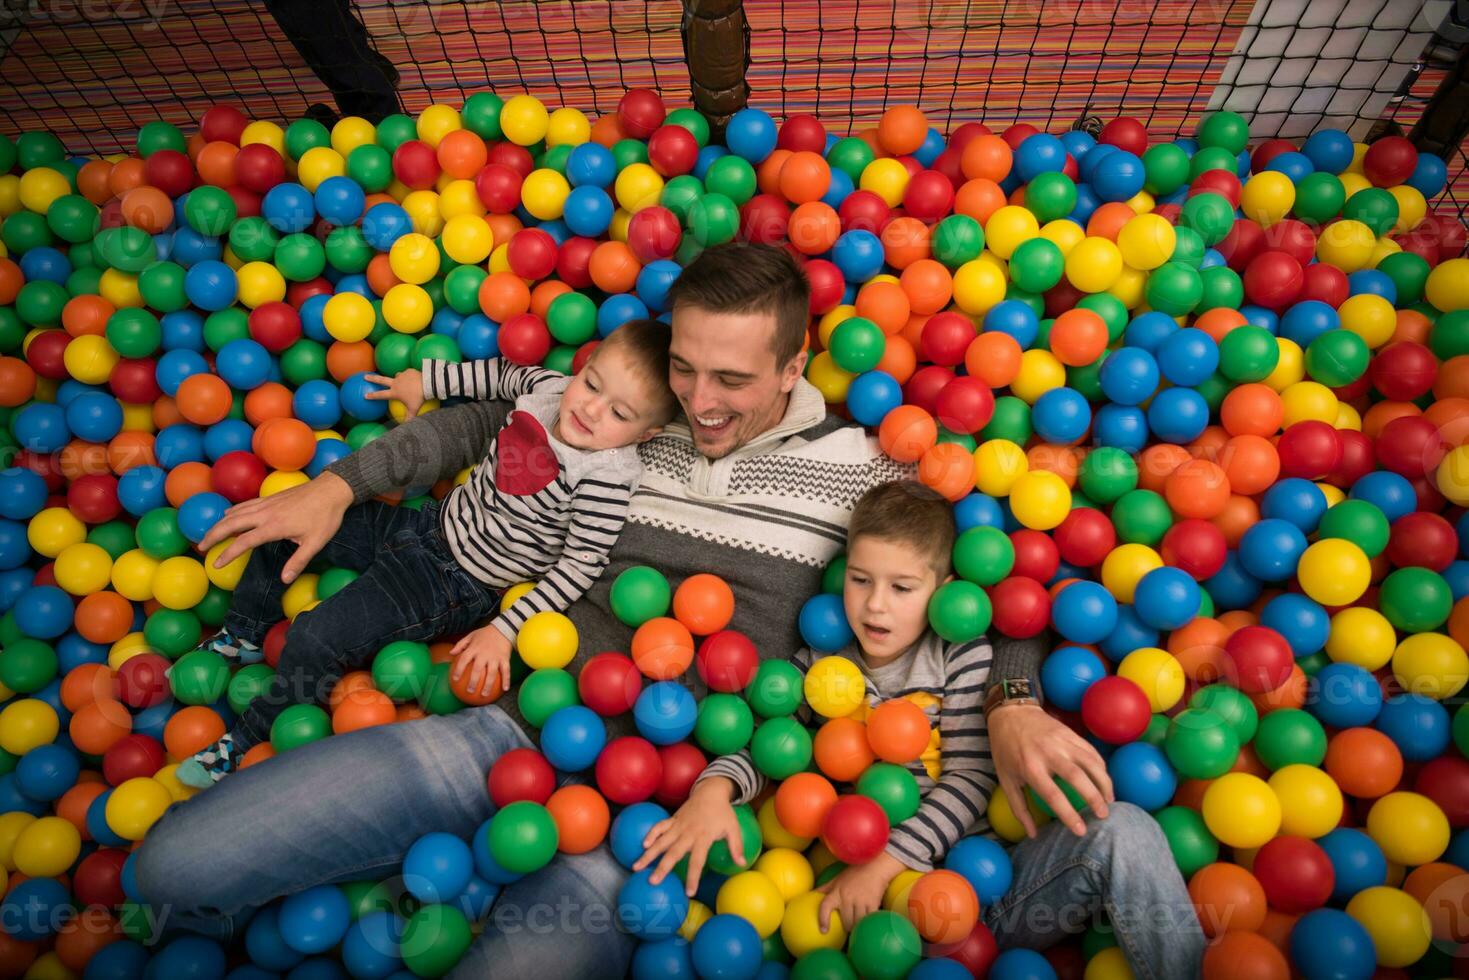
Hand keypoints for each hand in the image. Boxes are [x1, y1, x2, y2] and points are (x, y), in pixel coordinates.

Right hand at [197, 472, 353, 584]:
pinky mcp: (270, 498)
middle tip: (201, 547)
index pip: (244, 542)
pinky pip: (245, 504)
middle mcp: (266, 513)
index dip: (228, 554)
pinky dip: (232, 511)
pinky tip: (227, 515)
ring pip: (236, 512)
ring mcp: (267, 503)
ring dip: (219, 523)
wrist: (332, 489)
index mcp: (274, 526)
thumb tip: (285, 580)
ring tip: (208, 534)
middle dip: (213, 535)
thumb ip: (298, 561)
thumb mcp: (315, 543)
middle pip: (231, 524)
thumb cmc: (326, 517)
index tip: (216, 564)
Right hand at [363, 369, 424, 419]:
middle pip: (381, 380)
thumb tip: (406, 426)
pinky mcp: (408, 371)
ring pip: (396, 376)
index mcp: (395, 392)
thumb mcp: (414, 409)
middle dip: (372, 378)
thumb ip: (409, 417)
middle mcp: (395, 383)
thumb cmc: (419, 398)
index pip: (381, 395)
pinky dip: (409, 376)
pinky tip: (414, 378)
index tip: (365, 395)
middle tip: (365, 377)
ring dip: (397, 378)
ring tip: (403, 381)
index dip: (373, 396)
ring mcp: (401, 375)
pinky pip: (407, 373)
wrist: (427, 384)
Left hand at [450, 626, 512, 696]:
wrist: (502, 628)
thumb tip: (450, 653)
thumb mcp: (471, 635)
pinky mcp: (505, 658)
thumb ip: (460, 644)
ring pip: (492, 673)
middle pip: (478, 670)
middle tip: (469, 691)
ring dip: (488, 685)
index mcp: (474, 648)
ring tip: (485, 695)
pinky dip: (506, 680)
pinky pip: (506, 671)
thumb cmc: (484, 633)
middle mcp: (484, 654)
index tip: (454, 679)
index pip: (464, 660)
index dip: (458, 670)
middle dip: (473, 682)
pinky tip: (505, 689)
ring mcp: (495, 657)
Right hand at [634, 777, 742, 895]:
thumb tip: (742, 863)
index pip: (697, 860)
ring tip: (636, 866)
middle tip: (652, 881)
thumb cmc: (723, 812)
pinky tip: (642, 845)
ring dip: (648, 854)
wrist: (710, 791)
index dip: (693, 876)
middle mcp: (688, 833)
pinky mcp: (672, 819)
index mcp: (703, 837)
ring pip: (661, 841)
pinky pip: (659, 826)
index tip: (689, 892)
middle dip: (662, 867)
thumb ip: (736, 846)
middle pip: (673, 852)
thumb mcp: (733, 828)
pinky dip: (650, 834)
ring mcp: (678, 826)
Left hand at [815, 852, 905, 932]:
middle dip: (847, 928)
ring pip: (857, 923)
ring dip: (858, 927)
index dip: (823, 919)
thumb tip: (810, 895)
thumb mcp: (837, 879)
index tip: (823, 931)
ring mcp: (860, 901)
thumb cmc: (854, 873)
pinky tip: (869, 925)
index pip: (825, 906)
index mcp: (836, 892)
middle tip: (849, 930)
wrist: (875, 866)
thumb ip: (825, 889)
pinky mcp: (872, 903)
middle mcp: (847, 897)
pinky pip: (869, 919)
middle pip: (846, 921)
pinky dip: (868, 923)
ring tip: (859, 929)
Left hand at [989, 702, 1112, 836]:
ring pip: (1090, 762)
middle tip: (1104, 816)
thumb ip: (1019, 807)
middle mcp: (1048, 753)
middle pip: (1077, 777)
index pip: (1053, 795)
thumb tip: (1032, 834)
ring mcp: (1061, 741)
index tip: (1081, 831)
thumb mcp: (1005, 779)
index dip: (1069, 815)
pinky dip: (1101, 766)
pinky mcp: (1070, 732)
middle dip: (1094, 798)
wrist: (1010, 713)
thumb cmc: (1005, 750)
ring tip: (1110, 800)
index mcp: (1030, 767)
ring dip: (1104, 782)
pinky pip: (1090, 751)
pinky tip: (1104, 780)